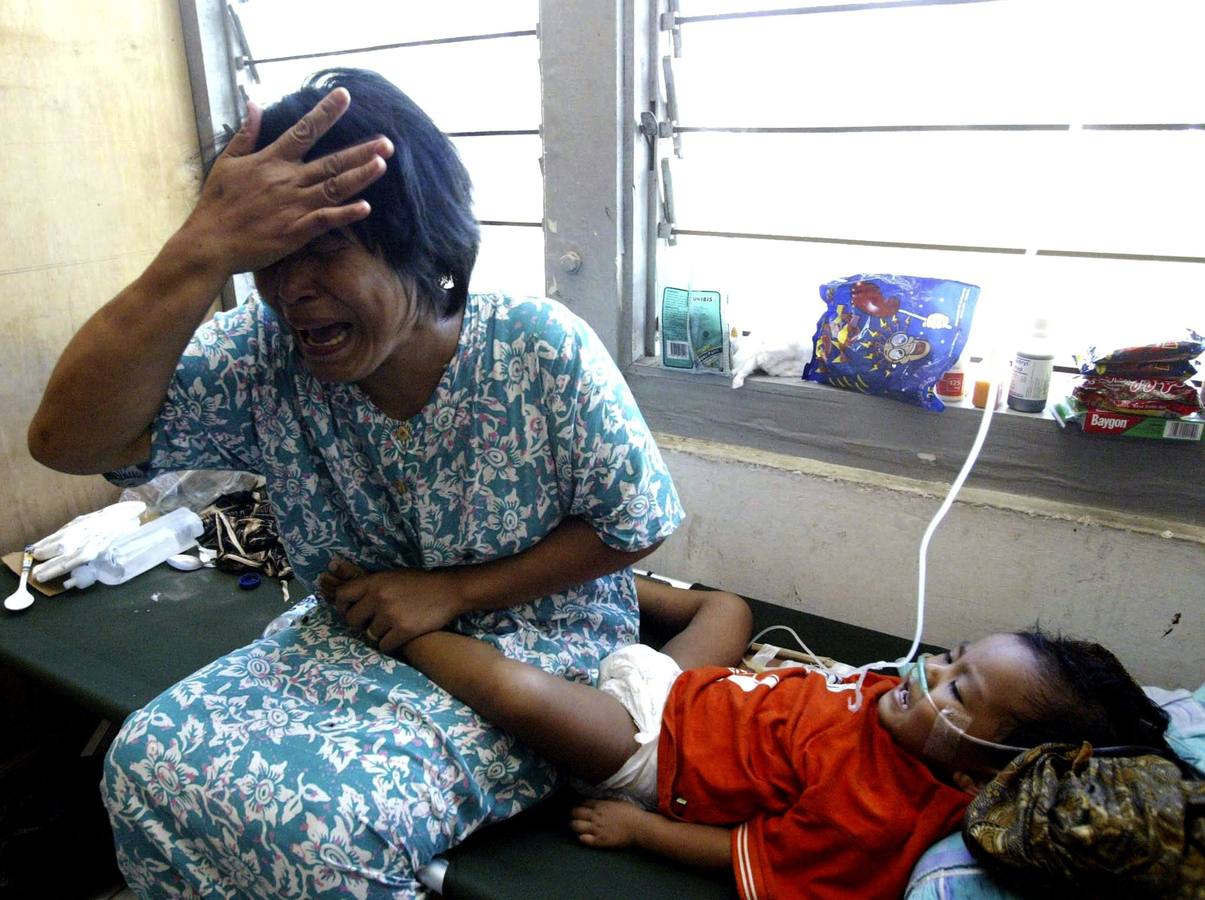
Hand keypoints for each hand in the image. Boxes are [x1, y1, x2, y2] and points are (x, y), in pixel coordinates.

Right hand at [177, 88, 393, 276]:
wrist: (210, 242)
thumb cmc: (217, 203)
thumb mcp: (227, 162)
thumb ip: (245, 134)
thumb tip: (254, 103)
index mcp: (271, 161)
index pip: (303, 130)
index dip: (325, 112)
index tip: (345, 95)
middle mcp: (287, 179)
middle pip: (331, 161)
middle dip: (361, 150)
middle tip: (387, 141)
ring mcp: (293, 205)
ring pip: (334, 187)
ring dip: (360, 176)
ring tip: (383, 164)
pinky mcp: (295, 231)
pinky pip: (325, 219)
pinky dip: (345, 213)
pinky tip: (365, 207)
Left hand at [320, 557, 466, 652]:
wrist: (449, 590)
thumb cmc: (418, 583)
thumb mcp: (391, 576)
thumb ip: (369, 585)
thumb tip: (342, 589)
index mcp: (374, 581)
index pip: (342, 596)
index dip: (342, 606)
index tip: (351, 610)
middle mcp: (379, 598)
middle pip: (352, 619)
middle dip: (360, 623)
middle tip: (372, 621)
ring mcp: (391, 615)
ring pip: (369, 634)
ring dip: (378, 634)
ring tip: (390, 627)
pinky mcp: (404, 630)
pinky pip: (384, 645)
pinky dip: (389, 643)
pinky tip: (398, 636)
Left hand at [569, 799, 648, 848]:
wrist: (639, 827)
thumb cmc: (631, 813)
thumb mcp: (618, 801)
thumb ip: (606, 800)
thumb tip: (599, 800)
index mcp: (600, 805)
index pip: (582, 802)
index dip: (580, 805)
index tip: (581, 808)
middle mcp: (596, 815)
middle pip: (575, 812)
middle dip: (573, 814)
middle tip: (574, 817)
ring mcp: (596, 828)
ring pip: (575, 826)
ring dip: (574, 826)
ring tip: (576, 827)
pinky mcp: (599, 841)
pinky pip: (583, 839)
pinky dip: (581, 838)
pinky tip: (584, 837)